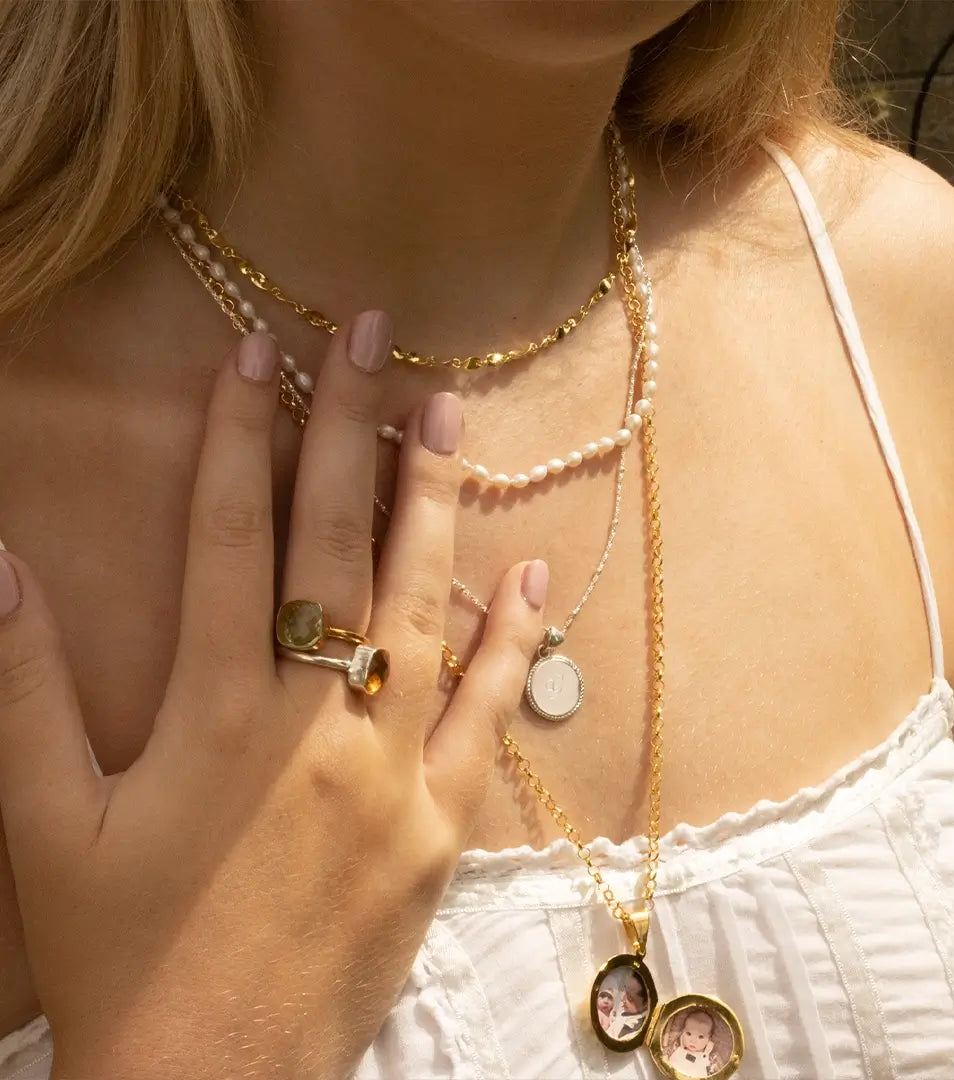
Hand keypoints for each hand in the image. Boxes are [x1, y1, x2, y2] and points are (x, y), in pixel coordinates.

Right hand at [0, 321, 546, 1079]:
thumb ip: (19, 688)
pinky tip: (530, 571)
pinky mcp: (440, 823)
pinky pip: (487, 713)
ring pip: (419, 604)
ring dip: (431, 499)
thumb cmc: (119, 954)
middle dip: (345, 427)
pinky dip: (514, 640)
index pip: (230, 536)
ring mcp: (389, 768)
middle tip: (370, 332)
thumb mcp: (44, 826)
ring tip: (447, 411)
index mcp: (211, 709)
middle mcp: (310, 719)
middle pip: (330, 542)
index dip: (240, 434)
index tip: (259, 352)